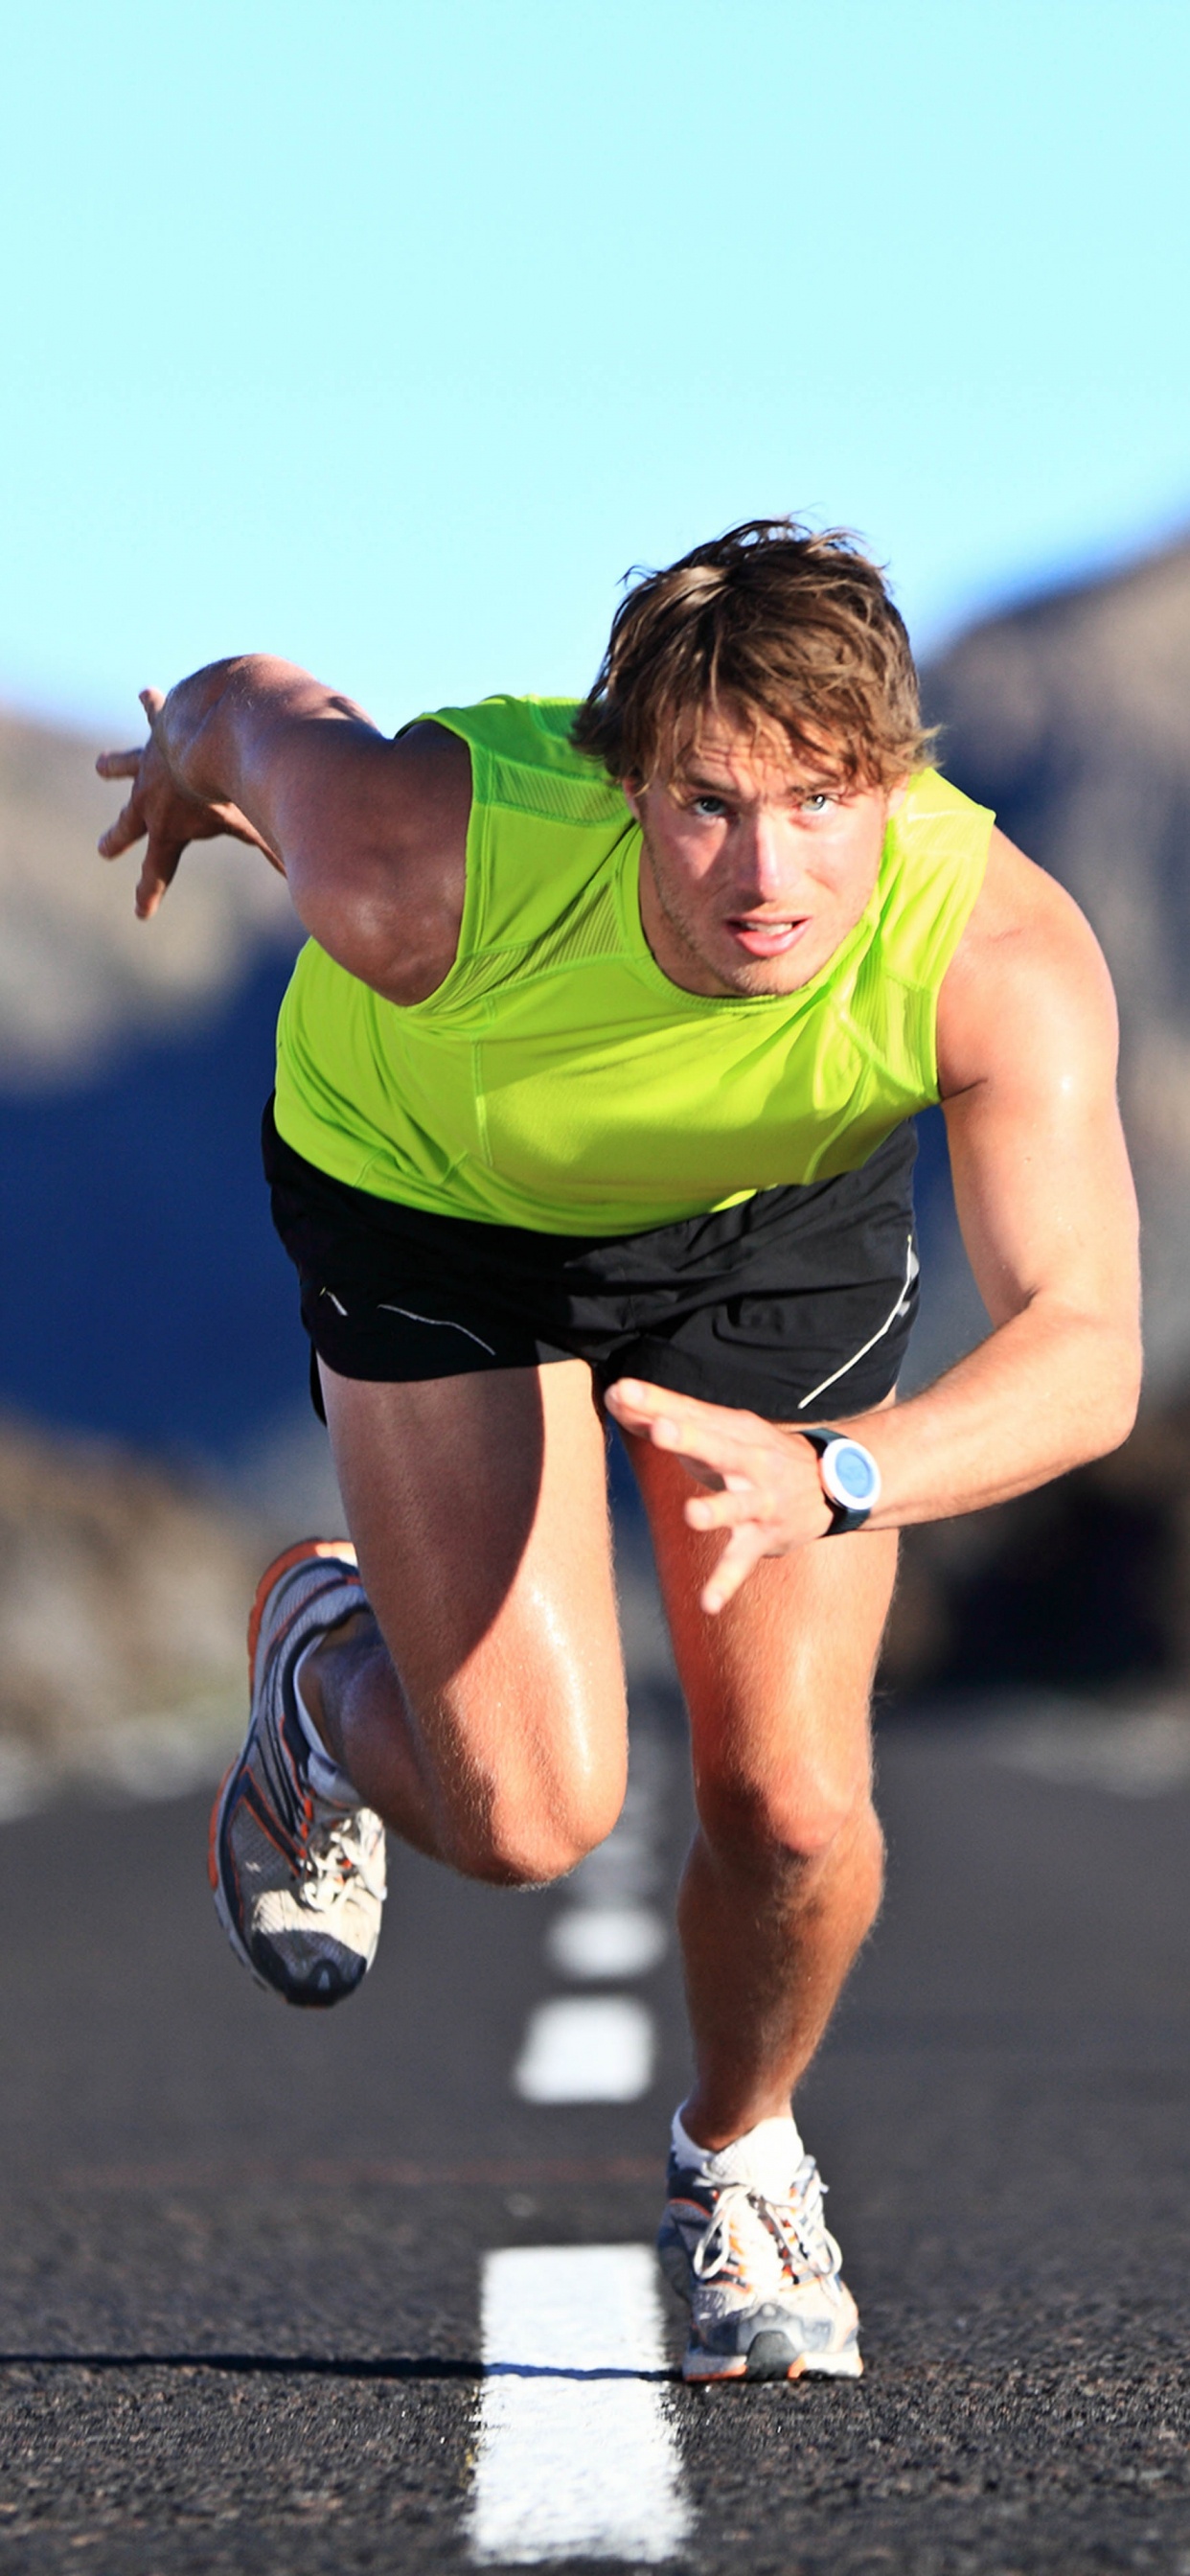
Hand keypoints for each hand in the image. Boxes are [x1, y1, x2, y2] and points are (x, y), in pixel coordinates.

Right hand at [97, 687, 282, 918]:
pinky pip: (156, 714)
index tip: (141, 914)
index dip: (148, 894)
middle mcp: (151, 799)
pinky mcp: (163, 728)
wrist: (219, 731)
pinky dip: (153, 704)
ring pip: (126, 767)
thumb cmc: (239, 784)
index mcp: (169, 829)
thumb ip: (276, 855)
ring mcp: (152, 762)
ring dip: (115, 766)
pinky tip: (148, 694)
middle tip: (104, 849)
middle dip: (117, 839)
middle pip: (128, 826)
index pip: (157, 872)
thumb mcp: (255, 826)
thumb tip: (306, 887)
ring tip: (101, 766)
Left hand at [604, 1377, 832, 1613]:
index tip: (620, 1391)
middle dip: (689, 1439)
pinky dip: (726, 1582)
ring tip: (692, 1515)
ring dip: (715, 1510)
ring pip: (736, 1506)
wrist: (831, 1482)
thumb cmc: (754, 1453)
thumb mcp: (719, 1430)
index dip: (656, 1402)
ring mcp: (759, 1500)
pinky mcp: (764, 1537)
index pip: (690, 1412)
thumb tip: (613, 1396)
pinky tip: (708, 1603)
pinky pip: (741, 1561)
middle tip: (660, 1429)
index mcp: (732, 1430)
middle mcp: (749, 1461)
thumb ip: (666, 1415)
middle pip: (717, 1448)